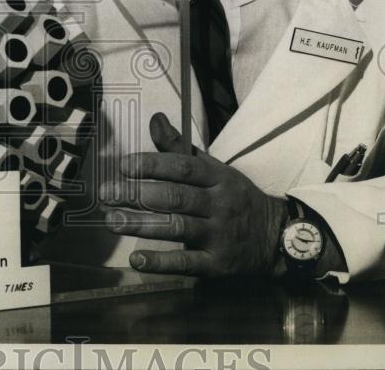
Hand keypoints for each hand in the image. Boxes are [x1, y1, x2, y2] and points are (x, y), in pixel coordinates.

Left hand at [98, 112, 286, 276]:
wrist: (277, 238)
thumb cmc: (236, 198)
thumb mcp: (215, 169)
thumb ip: (181, 148)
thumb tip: (155, 119)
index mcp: (218, 177)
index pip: (183, 167)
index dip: (152, 165)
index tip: (123, 165)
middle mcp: (219, 204)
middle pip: (176, 197)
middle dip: (138, 194)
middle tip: (106, 193)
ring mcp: (219, 235)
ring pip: (178, 228)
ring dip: (142, 225)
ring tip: (113, 221)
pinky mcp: (218, 264)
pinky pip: (187, 263)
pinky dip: (161, 262)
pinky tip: (137, 259)